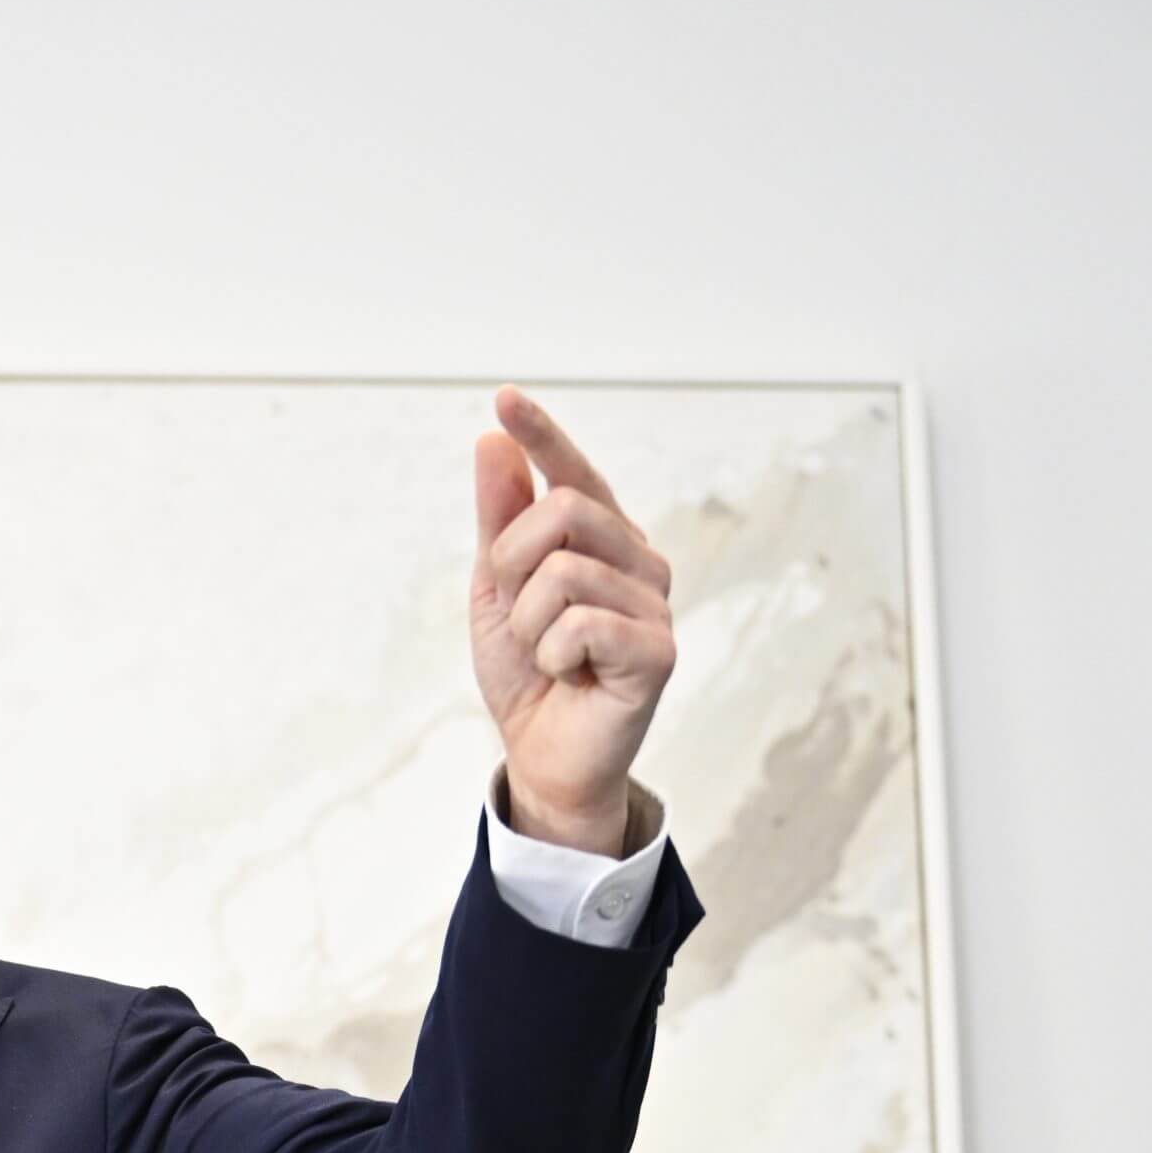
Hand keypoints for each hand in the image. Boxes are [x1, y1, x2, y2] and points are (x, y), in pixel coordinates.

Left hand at [469, 385, 675, 853]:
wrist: (544, 754)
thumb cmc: (529, 673)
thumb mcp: (497, 591)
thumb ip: (499, 521)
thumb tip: (493, 444)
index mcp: (600, 540)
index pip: (572, 472)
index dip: (541, 434)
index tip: (503, 398)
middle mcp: (636, 559)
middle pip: (560, 509)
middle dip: (512, 564)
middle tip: (519, 617)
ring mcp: (653, 602)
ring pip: (563, 571)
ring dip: (528, 623)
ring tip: (546, 655)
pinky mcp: (659, 650)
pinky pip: (581, 624)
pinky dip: (553, 655)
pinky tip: (572, 675)